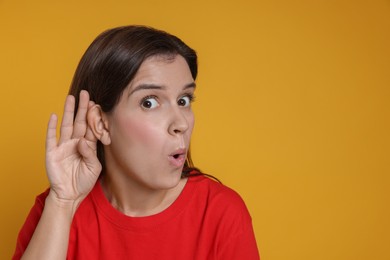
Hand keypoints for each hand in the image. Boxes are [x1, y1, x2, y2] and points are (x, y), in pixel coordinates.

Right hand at [45, 90, 101, 205]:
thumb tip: (82, 141)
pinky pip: (51, 137)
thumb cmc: (84, 181)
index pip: (91, 128)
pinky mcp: (52, 152)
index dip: (93, 117)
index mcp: (88, 146)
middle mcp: (76, 143)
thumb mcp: (94, 168)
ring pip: (67, 125)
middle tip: (85, 94)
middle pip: (80, 122)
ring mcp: (63, 146)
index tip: (96, 103)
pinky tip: (54, 116)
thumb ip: (90, 153)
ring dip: (68, 112)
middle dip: (82, 108)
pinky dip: (52, 127)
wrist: (70, 195)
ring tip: (71, 98)